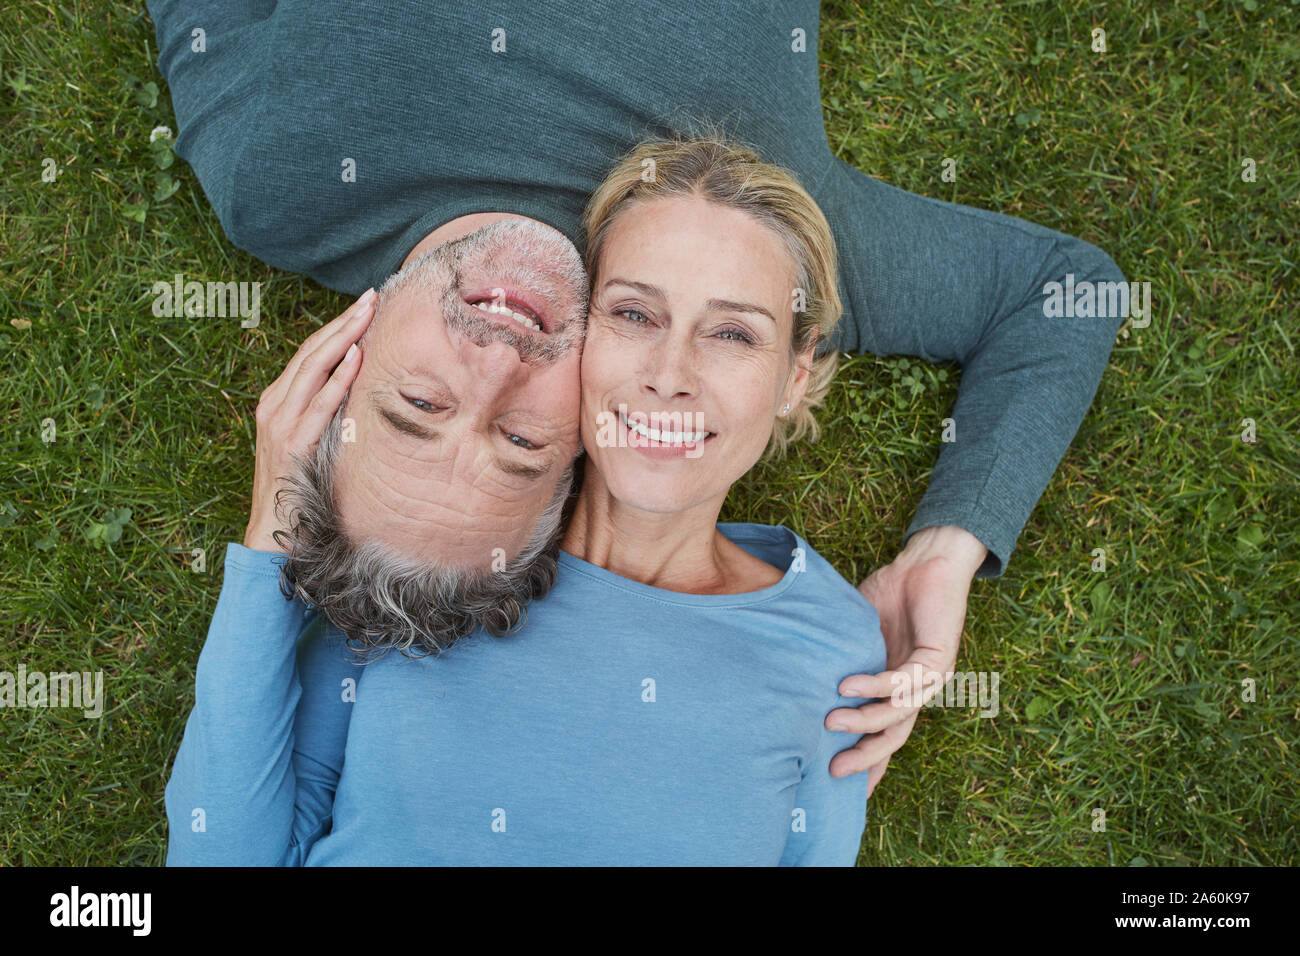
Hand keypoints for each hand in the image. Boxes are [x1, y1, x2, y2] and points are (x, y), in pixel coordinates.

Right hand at [243, 290, 376, 552]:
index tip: (364, 305)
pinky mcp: (292, 445)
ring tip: (368, 314)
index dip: (336, 326)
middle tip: (371, 296)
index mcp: (277, 401)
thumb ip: (326, 413)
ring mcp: (280, 424)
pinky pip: (320, 405)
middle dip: (343, 322)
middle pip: (311, 352)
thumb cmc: (299, 489)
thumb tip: (360, 387)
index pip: (310, 353)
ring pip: (313, 369)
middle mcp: (274, 406)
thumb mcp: (310, 441)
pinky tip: (357, 358)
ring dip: (344, 338)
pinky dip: (339, 380)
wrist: (271, 534)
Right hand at [826, 525, 986, 796]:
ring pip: (898, 713)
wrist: (928, 563)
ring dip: (864, 721)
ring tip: (831, 722)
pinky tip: (848, 686)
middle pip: (893, 736)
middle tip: (834, 771)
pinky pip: (903, 681)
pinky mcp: (938, 659)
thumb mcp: (858, 634)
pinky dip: (874, 686)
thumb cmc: (892, 594)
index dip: (866, 763)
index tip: (839, 788)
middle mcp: (916, 690)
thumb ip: (840, 658)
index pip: (882, 734)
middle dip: (865, 757)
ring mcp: (929, 678)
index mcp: (897, 689)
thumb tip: (799, 677)